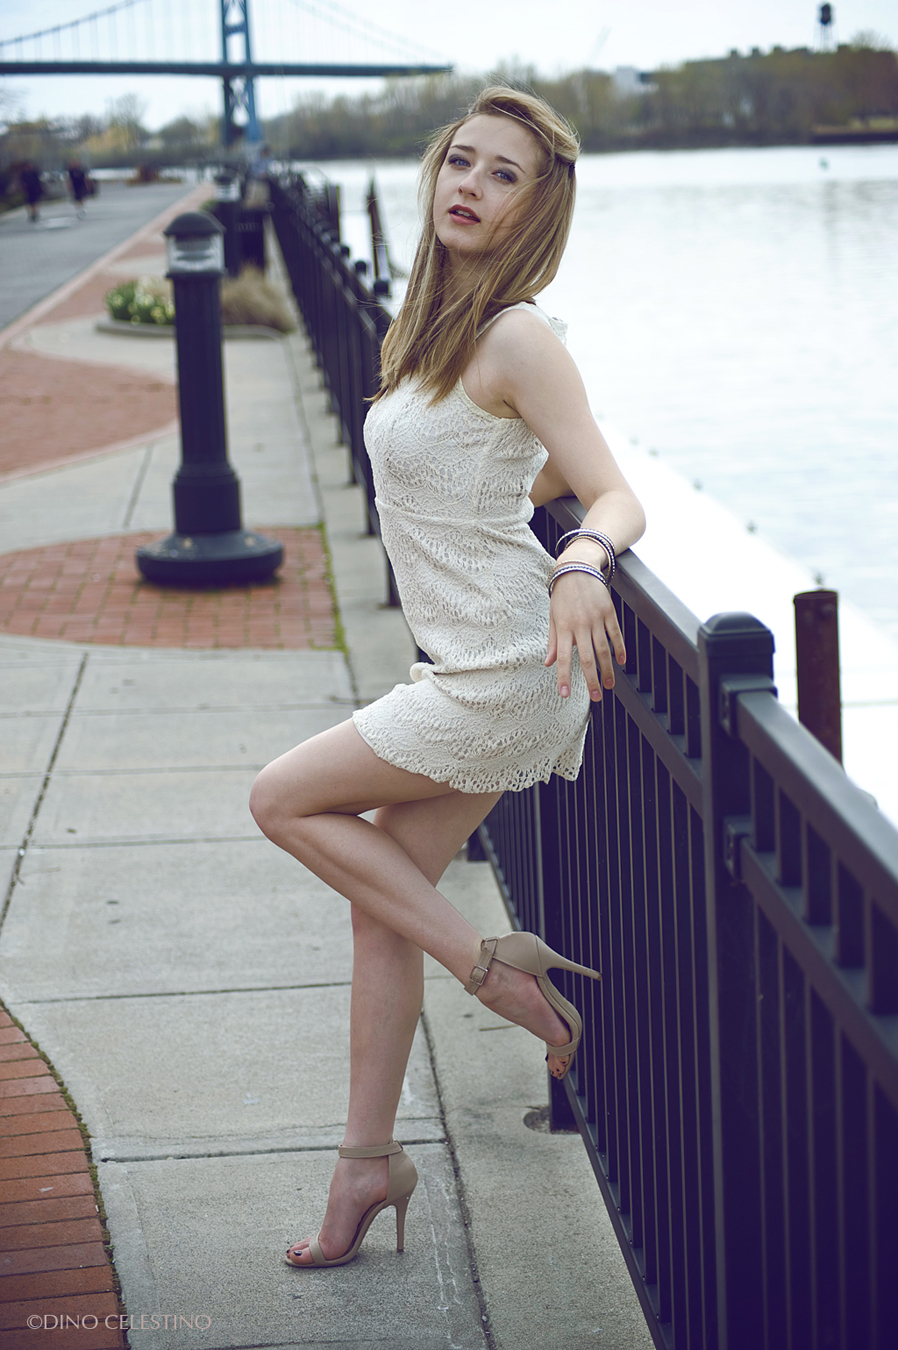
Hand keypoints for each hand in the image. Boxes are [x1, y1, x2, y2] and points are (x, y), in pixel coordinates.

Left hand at [545, 569, 625, 700]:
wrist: (577, 568)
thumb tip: (549, 663)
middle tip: (596, 697)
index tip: (564, 693)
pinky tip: (622, 662)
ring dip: (607, 670)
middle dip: (591, 680)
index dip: (564, 677)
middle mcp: (580, 625)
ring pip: (604, 649)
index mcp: (564, 627)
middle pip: (587, 658)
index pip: (564, 657)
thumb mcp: (553, 617)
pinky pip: (616, 634)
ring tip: (609, 685)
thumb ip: (554, 641)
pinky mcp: (609, 612)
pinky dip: (620, 649)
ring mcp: (596, 618)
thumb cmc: (563, 595)